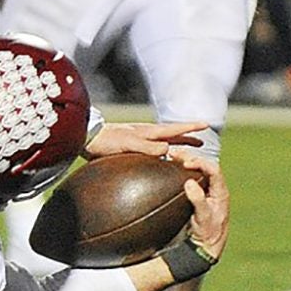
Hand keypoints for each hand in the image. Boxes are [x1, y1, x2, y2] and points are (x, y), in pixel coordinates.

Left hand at [85, 121, 208, 158]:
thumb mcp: (128, 144)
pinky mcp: (128, 148)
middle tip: (202, 141)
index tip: (206, 125)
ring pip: (161, 144)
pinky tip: (156, 165)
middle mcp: (144, 135)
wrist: (84, 139)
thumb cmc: (105, 141)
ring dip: (174, 146)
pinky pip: (149, 152)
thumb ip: (147, 147)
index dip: (190, 128)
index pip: (173, 129)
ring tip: (183, 153)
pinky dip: (158, 156)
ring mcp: (136, 141)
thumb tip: (169, 151)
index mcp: (147, 132)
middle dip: (186, 138)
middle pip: (171, 136)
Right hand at [176, 152, 227, 260]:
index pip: (213, 170)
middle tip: (173, 154)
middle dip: (190, 157)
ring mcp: (208, 190)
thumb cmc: (207, 232)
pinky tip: (171, 167)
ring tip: (171, 156)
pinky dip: (182, 169)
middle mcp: (216, 188)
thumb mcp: (203, 218)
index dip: (200, 163)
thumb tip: (189, 182)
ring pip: (199, 169)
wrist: (207, 245)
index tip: (185, 163)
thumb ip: (198, 200)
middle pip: (206, 165)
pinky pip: (193, 176)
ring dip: (186, 160)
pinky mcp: (199, 193)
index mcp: (221, 192)